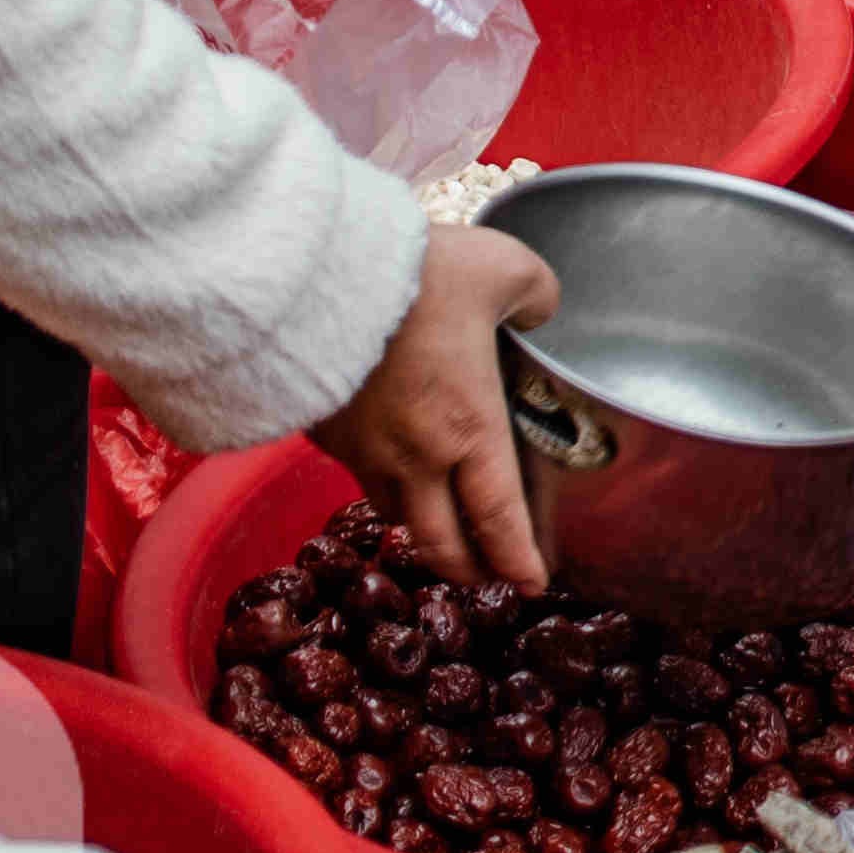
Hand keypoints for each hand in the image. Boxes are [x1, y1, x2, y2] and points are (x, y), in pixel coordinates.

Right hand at [320, 220, 571, 586]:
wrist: (314, 270)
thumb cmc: (417, 272)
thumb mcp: (507, 270)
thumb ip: (536, 297)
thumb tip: (539, 311)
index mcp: (468, 428)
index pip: (498, 518)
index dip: (518, 559)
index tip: (533, 583)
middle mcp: (413, 456)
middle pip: (439, 542)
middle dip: (467, 569)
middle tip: (486, 574)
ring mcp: (360, 450)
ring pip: (393, 512)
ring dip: (421, 527)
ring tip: (438, 519)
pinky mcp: (322, 431)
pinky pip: (354, 471)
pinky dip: (378, 479)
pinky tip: (387, 459)